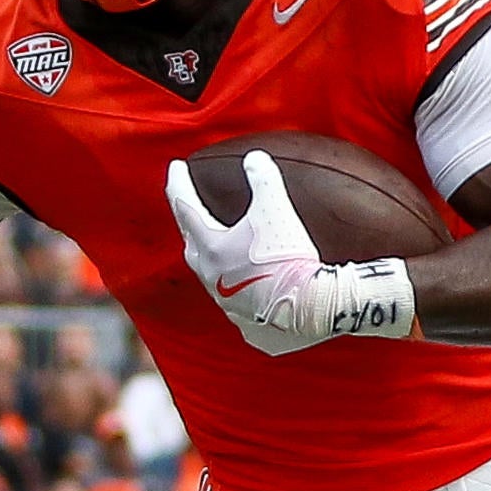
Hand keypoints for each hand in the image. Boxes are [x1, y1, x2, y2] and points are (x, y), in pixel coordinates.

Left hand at [164, 152, 413, 353]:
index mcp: (213, 250)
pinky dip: (245, 301)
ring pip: (214, 285)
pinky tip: (254, 299)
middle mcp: (214, 282)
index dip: (180, 185)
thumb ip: (262, 178)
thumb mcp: (276, 207)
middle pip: (193, 250)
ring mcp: (231, 310)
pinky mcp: (253, 332)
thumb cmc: (290, 255)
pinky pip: (242, 314)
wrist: (314, 305)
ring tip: (221, 257)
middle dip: (190, 230)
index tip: (175, 167)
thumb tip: (255, 158)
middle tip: (190, 215)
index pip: (187, 209)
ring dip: (216, 268)